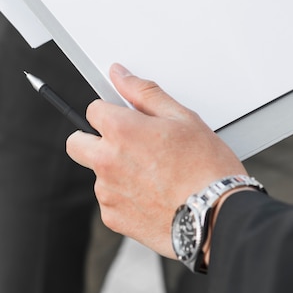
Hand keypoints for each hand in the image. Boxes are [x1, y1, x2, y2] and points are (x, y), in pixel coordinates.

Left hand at [66, 63, 244, 258]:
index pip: (92, 110)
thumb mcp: (181, 116)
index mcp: (120, 130)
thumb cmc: (205, 166)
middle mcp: (106, 160)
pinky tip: (152, 195)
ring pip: (97, 173)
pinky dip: (125, 196)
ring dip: (114, 170)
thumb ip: (143, 92)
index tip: (126, 119)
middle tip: (125, 144)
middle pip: (76, 143)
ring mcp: (107, 191)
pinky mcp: (114, 218)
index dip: (111, 111)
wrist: (216, 216)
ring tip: (152, 174)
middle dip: (93, 139)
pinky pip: (110, 200)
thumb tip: (120, 75)